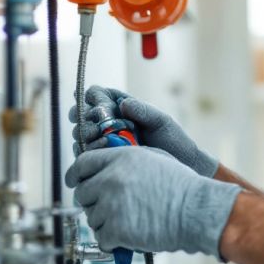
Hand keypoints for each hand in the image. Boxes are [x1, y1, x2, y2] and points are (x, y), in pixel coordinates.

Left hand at [67, 146, 240, 256]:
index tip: (75, 182)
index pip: (82, 164)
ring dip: (106, 223)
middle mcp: (111, 179)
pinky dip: (113, 242)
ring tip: (130, 222)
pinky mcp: (116, 229)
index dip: (76, 175)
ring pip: (92, 219)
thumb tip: (108, 168)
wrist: (196, 211)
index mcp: (120, 158)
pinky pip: (101, 239)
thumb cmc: (182, 187)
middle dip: (93, 203)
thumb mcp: (155, 158)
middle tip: (110, 210)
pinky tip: (129, 237)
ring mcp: (111, 205)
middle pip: (82, 194)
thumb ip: (127, 160)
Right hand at [69, 86, 218, 176]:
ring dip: (84, 133)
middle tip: (93, 122)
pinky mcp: (105, 160)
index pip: (96, 95)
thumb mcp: (162, 121)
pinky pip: (87, 154)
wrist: (182, 168)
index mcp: (122, 107)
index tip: (91, 102)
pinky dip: (88, 150)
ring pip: (82, 134)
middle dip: (83, 116)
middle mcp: (111, 123)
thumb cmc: (174, 141)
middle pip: (84, 115)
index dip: (90, 97)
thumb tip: (123, 103)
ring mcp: (106, 142)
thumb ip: (143, 111)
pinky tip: (99, 150)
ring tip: (97, 137)